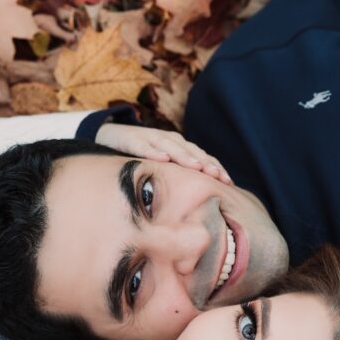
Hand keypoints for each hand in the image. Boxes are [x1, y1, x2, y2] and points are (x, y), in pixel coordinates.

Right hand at [96, 122, 231, 184]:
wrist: (112, 136)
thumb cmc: (143, 156)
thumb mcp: (164, 167)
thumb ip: (180, 179)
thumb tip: (202, 203)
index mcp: (180, 147)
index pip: (202, 157)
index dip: (215, 167)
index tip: (228, 182)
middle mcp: (170, 140)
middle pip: (191, 151)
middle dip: (205, 163)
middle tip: (217, 176)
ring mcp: (151, 138)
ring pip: (171, 147)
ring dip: (185, 156)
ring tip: (197, 167)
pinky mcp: (133, 138)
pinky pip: (144, 145)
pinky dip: (154, 151)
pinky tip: (163, 159)